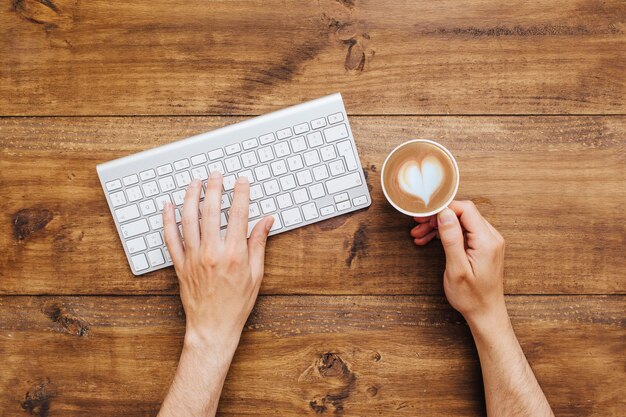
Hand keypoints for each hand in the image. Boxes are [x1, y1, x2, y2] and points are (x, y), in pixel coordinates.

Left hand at [162, 173, 273, 353]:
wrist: (213, 328)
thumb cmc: (236, 304)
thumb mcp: (256, 274)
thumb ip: (259, 244)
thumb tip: (266, 221)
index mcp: (234, 254)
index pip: (239, 215)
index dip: (240, 194)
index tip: (241, 181)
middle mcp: (212, 253)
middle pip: (211, 212)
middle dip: (214, 188)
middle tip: (216, 175)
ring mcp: (193, 258)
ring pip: (189, 220)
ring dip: (191, 198)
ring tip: (195, 183)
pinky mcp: (180, 265)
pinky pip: (171, 238)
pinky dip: (168, 221)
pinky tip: (169, 206)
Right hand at [412, 201, 505, 327]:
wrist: (485, 313)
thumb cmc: (471, 296)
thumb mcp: (457, 269)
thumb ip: (452, 239)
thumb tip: (444, 214)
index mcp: (486, 241)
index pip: (465, 209)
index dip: (443, 208)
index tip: (425, 214)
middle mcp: (490, 237)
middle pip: (462, 214)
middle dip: (438, 217)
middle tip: (417, 224)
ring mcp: (487, 241)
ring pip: (460, 222)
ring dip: (438, 226)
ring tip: (419, 234)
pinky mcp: (482, 247)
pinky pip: (462, 232)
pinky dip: (445, 234)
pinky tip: (428, 240)